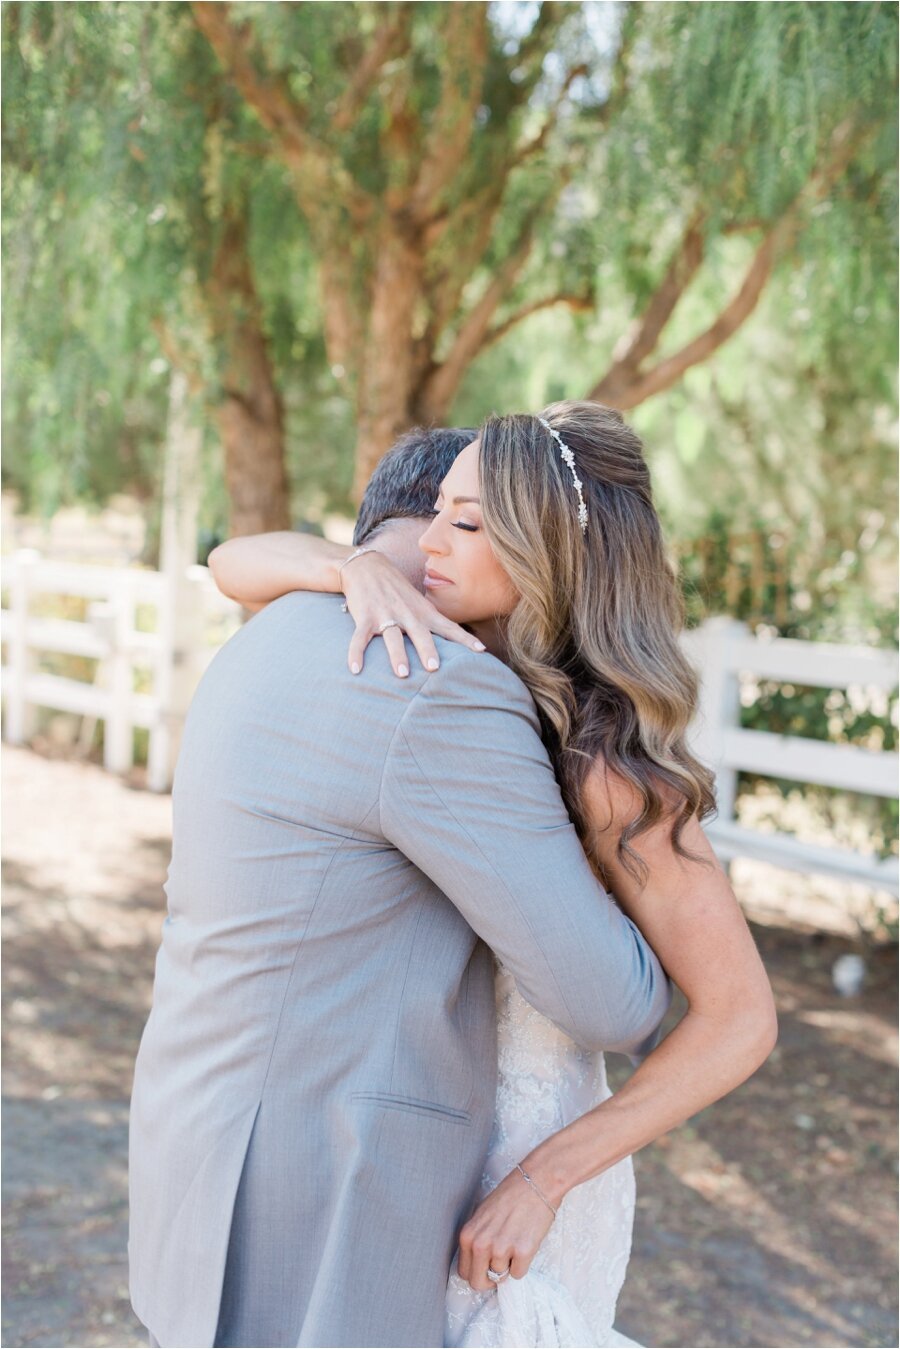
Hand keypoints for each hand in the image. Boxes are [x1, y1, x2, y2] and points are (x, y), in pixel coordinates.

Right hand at [341, 550, 485, 677]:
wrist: (366, 566)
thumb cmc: (397, 589)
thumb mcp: (419, 602)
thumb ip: (433, 620)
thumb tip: (454, 641)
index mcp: (423, 612)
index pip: (448, 627)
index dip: (464, 639)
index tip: (481, 651)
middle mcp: (407, 614)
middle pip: (420, 634)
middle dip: (428, 650)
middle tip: (435, 668)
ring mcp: (385, 615)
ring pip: (392, 638)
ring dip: (397, 656)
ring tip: (402, 674)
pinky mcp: (364, 617)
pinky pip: (359, 638)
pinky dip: (356, 654)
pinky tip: (355, 669)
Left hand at [456, 1165, 556, 1291]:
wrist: (535, 1183)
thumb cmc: (509, 1196)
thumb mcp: (481, 1216)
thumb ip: (476, 1239)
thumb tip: (476, 1263)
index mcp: (468, 1235)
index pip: (463, 1272)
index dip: (476, 1272)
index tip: (485, 1267)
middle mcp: (481, 1244)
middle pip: (478, 1283)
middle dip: (489, 1279)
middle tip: (500, 1266)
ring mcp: (502, 1249)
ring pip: (501, 1278)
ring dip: (508, 1266)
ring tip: (515, 1243)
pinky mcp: (522, 1252)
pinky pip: (518, 1274)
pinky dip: (522, 1264)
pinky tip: (524, 1243)